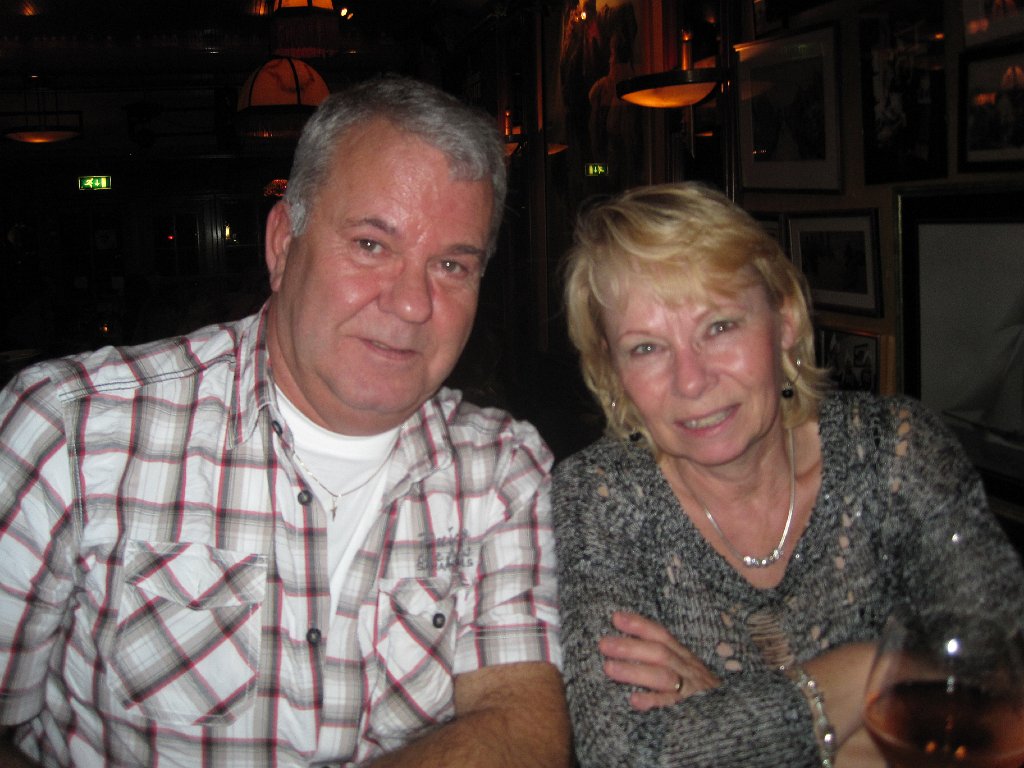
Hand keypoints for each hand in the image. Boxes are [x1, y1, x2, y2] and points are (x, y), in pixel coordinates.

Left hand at [598, 611, 719, 710]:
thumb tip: (626, 643)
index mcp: (685, 657)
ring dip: (635, 672)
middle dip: (631, 647)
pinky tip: (634, 700)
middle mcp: (688, 670)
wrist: (734, 718)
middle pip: (660, 653)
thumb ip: (663, 657)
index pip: (662, 635)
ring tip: (609, 668)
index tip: (616, 617)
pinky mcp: (691, 712)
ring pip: (664, 677)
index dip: (639, 625)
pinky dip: (653, 702)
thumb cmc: (698, 690)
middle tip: (603, 644)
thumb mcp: (685, 669)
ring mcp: (691, 691)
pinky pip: (672, 706)